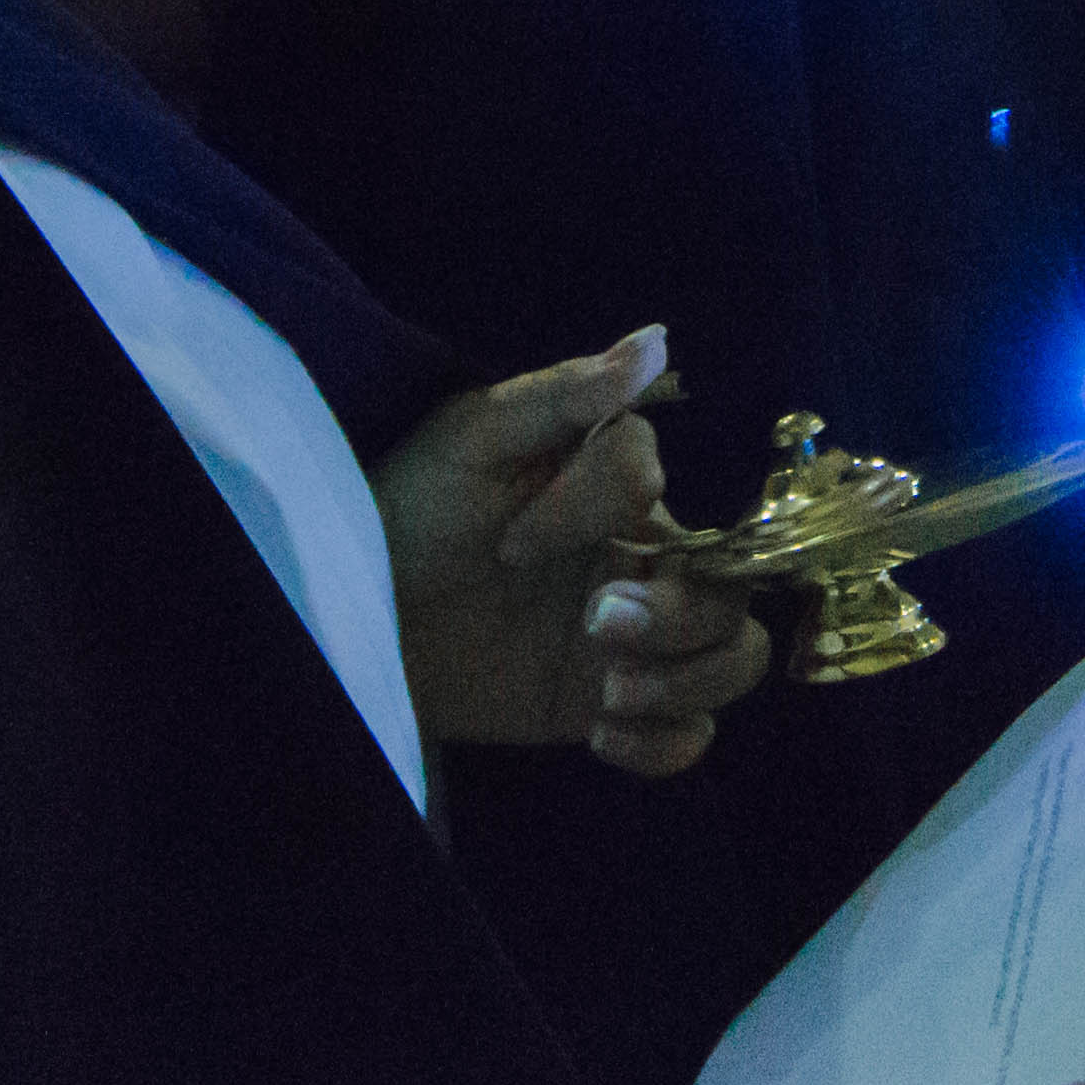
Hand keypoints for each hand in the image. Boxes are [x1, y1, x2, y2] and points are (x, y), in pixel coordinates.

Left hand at [369, 328, 773, 778]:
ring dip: (690, 678)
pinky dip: (665, 743)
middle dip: (677, 614)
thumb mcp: (470, 438)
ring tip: (611, 691)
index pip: (656, 487)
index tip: (510, 541)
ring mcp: (631, 640)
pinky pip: (687, 736)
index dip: (596, 512)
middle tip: (594, 623)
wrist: (352, 620)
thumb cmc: (407, 512)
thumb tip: (657, 341)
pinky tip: (600, 733)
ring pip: (732, 658)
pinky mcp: (604, 706)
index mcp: (610, 488)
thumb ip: (565, 395)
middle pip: (730, 587)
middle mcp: (639, 560)